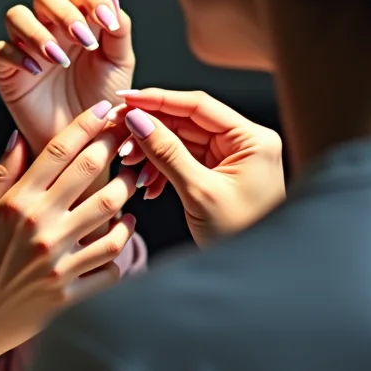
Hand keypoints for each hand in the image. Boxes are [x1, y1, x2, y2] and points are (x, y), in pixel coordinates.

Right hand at [0, 0, 134, 152]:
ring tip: (59, 59)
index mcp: (80, 20)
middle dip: (63, 12)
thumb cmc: (102, 101)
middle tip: (82, 39)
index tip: (107, 22)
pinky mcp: (8, 70)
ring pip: (17, 15)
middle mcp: (51, 28)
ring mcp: (27, 47)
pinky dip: (18, 56)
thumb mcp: (119, 64)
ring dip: (38, 32)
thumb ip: (118, 29)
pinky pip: (1, 50)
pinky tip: (38, 72)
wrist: (84, 142)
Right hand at [0, 101, 138, 364]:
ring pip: (110, 217)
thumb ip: (1, 173)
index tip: (103, 110)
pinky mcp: (70, 292)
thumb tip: (19, 134)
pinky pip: (111, 264)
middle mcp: (41, 228)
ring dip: (126, 195)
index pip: (57, 152)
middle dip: (113, 148)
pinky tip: (125, 232)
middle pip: (90, 175)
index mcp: (15, 204)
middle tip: (126, 136)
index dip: (84, 125)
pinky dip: (123, 246)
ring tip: (130, 184)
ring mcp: (58, 261)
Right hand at [118, 88, 284, 247]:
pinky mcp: (218, 175)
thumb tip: (137, 120)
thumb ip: (167, 152)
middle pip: (187, 122)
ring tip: (128, 165)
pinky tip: (145, 185)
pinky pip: (183, 161)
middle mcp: (244, 143)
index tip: (127, 98)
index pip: (198, 106)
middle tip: (117, 130)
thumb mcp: (199, 192)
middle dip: (150, 130)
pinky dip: (161, 170)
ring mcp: (231, 159)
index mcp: (252, 139)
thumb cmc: (240, 235)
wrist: (253, 272)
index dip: (158, 100)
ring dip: (151, 153)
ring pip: (180, 142)